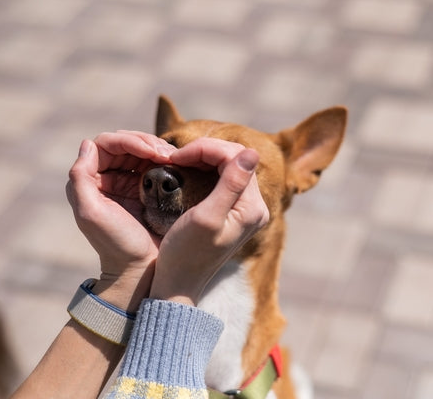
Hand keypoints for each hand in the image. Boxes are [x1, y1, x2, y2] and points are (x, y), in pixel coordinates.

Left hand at [66, 131, 175, 310]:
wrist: (141, 270)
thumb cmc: (116, 244)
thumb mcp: (91, 213)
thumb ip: (81, 178)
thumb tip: (88, 144)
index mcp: (90, 181)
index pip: (105, 145)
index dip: (127, 141)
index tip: (150, 152)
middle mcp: (107, 178)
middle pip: (124, 143)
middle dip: (145, 142)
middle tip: (165, 153)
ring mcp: (128, 182)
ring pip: (140, 150)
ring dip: (157, 148)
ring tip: (172, 158)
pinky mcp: (146, 189)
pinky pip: (154, 164)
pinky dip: (165, 159)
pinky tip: (175, 164)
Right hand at [150, 138, 268, 305]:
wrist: (179, 283)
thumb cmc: (186, 253)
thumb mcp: (207, 217)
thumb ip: (231, 184)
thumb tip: (252, 151)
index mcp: (252, 207)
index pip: (236, 157)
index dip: (206, 149)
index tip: (177, 156)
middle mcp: (255, 207)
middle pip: (236, 159)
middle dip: (206, 150)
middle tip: (176, 156)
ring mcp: (245, 209)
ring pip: (230, 166)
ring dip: (205, 157)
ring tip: (180, 160)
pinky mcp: (234, 212)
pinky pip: (224, 178)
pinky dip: (206, 168)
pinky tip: (189, 169)